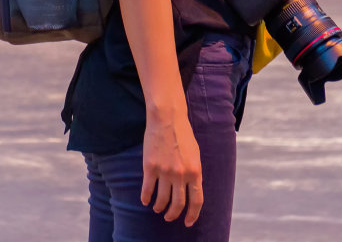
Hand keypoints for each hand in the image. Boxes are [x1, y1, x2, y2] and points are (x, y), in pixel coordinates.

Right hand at [141, 110, 203, 225]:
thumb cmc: (183, 134)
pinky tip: (145, 201)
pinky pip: (148, 189)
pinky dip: (146, 198)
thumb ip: (194, 172)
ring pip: (162, 199)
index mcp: (195, 172)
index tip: (187, 222)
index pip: (196, 201)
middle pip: (178, 204)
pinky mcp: (150, 167)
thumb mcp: (195, 155)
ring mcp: (165, 171)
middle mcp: (181, 174)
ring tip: (157, 209)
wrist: (167, 118)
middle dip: (173, 214)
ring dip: (159, 207)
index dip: (192, 215)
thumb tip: (191, 189)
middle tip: (169, 217)